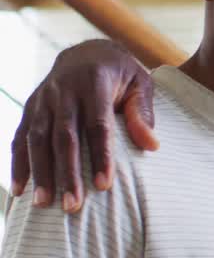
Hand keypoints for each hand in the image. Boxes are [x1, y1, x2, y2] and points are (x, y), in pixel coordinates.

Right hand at [10, 40, 158, 211]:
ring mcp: (42, 99)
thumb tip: (151, 145)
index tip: (103, 186)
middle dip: (67, 173)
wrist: (87, 51)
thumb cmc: (121, 73)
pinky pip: (19, 137)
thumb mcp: (140, 83)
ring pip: (37, 139)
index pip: (97, 124)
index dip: (100, 156)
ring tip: (43, 204)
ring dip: (40, 173)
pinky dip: (18, 164)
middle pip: (64, 137)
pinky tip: (20, 190)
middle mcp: (63, 90)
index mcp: (94, 82)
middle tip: (72, 206)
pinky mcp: (30, 108)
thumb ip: (143, 112)